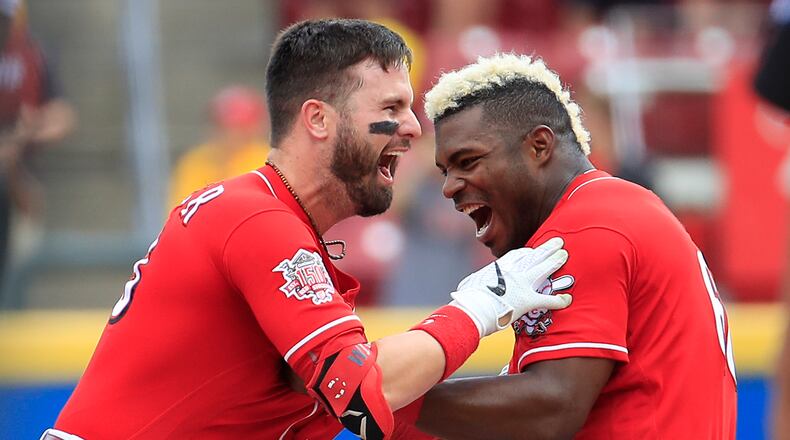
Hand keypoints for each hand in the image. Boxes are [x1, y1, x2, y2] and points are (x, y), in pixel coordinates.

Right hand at [450, 237, 571, 336]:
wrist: (473, 308)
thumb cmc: (467, 300)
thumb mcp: (467, 287)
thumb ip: (469, 286)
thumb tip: (460, 291)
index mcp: (499, 268)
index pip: (516, 256)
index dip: (527, 252)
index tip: (533, 250)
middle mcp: (513, 272)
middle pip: (534, 256)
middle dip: (547, 248)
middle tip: (558, 242)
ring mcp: (522, 284)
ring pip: (544, 269)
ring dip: (556, 261)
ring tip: (565, 255)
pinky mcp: (528, 300)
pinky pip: (548, 299)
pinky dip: (559, 300)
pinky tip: (567, 299)